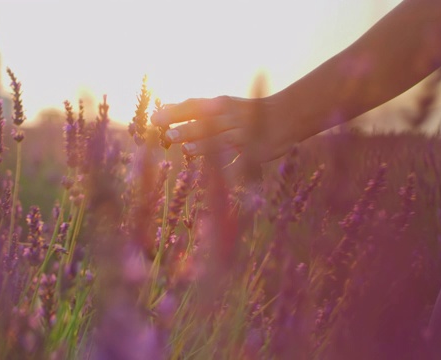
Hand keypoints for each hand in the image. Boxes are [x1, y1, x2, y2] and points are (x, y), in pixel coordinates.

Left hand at [151, 94, 305, 164]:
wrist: (285, 116)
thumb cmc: (245, 112)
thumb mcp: (221, 105)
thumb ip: (194, 108)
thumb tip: (163, 107)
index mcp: (220, 105)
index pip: (194, 106)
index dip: (175, 112)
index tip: (155, 118)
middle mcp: (230, 118)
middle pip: (207, 124)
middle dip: (188, 129)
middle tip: (168, 135)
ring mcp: (243, 135)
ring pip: (222, 141)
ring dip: (205, 146)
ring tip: (187, 150)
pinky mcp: (255, 152)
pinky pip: (240, 162)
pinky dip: (229, 169)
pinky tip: (215, 177)